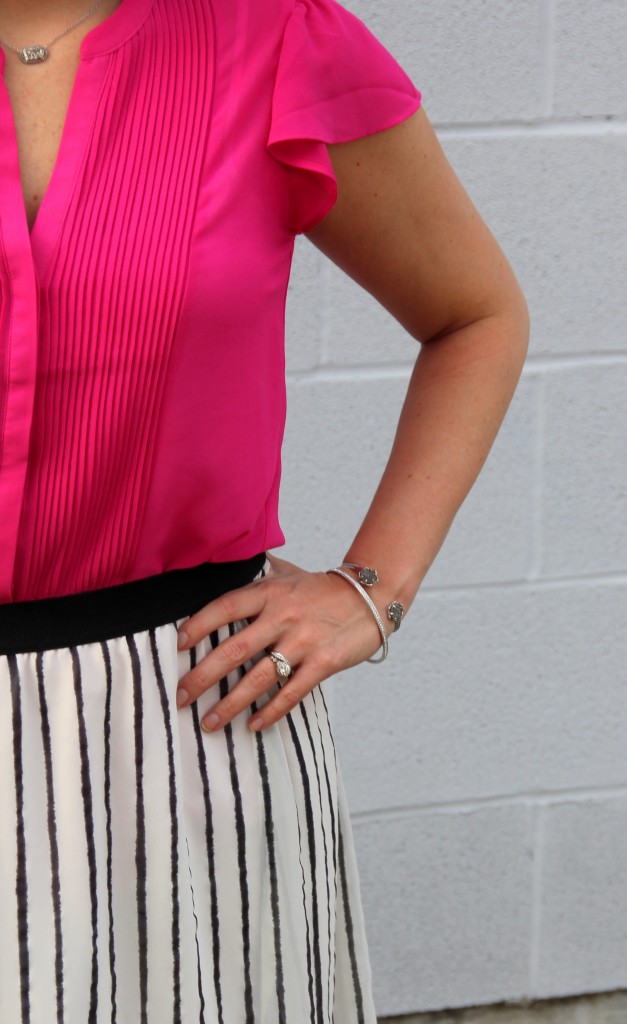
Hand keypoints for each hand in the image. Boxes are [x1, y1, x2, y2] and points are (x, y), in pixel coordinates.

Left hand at [174, 553, 388, 731]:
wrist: (372, 597)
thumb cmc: (322, 589)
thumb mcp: (289, 573)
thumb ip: (259, 572)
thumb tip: (228, 558)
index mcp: (270, 592)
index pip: (225, 607)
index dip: (199, 625)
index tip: (178, 646)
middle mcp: (283, 616)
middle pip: (234, 650)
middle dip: (202, 677)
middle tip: (180, 697)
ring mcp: (304, 641)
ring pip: (259, 678)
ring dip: (230, 704)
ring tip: (209, 723)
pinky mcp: (324, 663)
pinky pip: (292, 693)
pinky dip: (271, 712)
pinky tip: (254, 725)